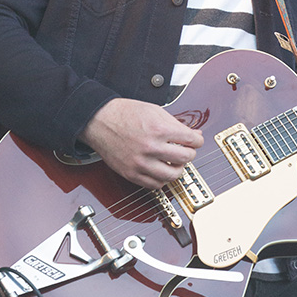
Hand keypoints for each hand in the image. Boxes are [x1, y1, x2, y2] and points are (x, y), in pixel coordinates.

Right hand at [79, 97, 203, 188]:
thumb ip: (177, 124)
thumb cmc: (125, 113)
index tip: (196, 141)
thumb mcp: (155, 111)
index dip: (197, 140)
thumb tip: (195, 135)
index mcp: (159, 129)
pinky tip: (161, 170)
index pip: (192, 141)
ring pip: (172, 175)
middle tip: (186, 150)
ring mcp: (140, 163)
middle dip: (189, 153)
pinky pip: (154, 185)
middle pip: (185, 158)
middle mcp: (150, 147)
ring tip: (174, 163)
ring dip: (178, 169)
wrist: (99, 120)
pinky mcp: (131, 173)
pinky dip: (162, 179)